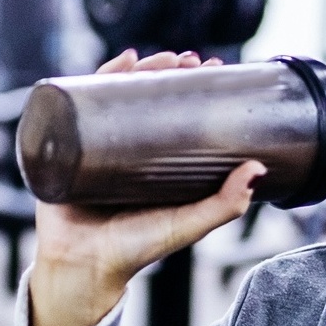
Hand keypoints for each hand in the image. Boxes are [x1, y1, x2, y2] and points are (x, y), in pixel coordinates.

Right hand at [28, 49, 265, 325]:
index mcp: (156, 162)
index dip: (195, 87)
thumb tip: (259, 169)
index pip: (178, 112)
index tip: (216, 68)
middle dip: (168, 71)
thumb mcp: (187, 224)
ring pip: (115, 95)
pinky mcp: (66, 145)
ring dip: (136, 68)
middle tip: (189, 59)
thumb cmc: (134, 251)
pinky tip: (118, 62)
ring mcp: (95, 144)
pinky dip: (94, 78)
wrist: (82, 269)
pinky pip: (78, 104)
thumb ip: (224, 204)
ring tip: (155, 56)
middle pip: (147, 96)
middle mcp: (127, 149)